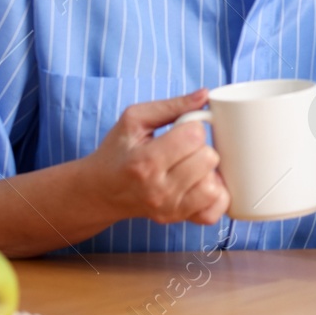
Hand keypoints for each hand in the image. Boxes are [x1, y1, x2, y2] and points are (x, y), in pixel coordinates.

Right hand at [82, 89, 229, 226]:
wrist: (100, 191)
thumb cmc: (118, 151)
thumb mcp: (134, 120)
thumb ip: (171, 105)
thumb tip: (205, 94)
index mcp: (145, 161)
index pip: (194, 136)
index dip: (192, 127)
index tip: (180, 131)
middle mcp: (158, 190)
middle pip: (208, 159)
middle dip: (201, 148)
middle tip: (184, 149)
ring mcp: (169, 209)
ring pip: (214, 186)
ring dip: (209, 172)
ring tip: (193, 167)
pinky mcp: (176, 220)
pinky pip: (214, 212)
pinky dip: (215, 197)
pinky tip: (201, 184)